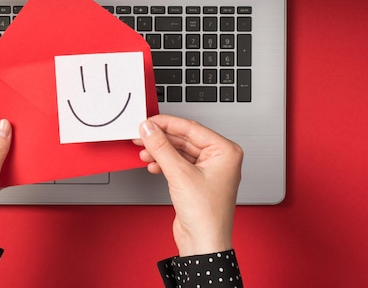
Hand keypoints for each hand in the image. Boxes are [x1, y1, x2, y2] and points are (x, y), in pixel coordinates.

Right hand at [134, 115, 242, 255]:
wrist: (203, 245)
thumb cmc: (206, 215)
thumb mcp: (179, 174)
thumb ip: (161, 147)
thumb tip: (149, 129)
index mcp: (225, 151)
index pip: (191, 128)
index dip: (167, 123)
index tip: (148, 122)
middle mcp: (219, 158)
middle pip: (184, 139)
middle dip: (161, 138)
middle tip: (141, 135)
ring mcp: (207, 170)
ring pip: (178, 151)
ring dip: (160, 151)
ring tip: (143, 150)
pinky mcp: (196, 180)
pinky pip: (177, 163)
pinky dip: (163, 163)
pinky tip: (152, 164)